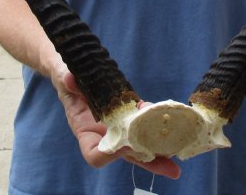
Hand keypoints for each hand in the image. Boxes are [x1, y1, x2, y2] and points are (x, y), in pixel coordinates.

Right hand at [52, 67, 180, 177]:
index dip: (110, 154)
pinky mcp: (127, 115)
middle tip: (172, 169)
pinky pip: (142, 123)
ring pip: (139, 142)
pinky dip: (154, 122)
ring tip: (179, 147)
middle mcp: (104, 134)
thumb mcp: (66, 80)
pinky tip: (166, 117)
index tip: (125, 145)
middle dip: (149, 162)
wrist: (76, 76)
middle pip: (127, 155)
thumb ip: (68, 82)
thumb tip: (69, 78)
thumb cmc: (69, 82)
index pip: (95, 155)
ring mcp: (117, 126)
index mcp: (85, 131)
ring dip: (159, 147)